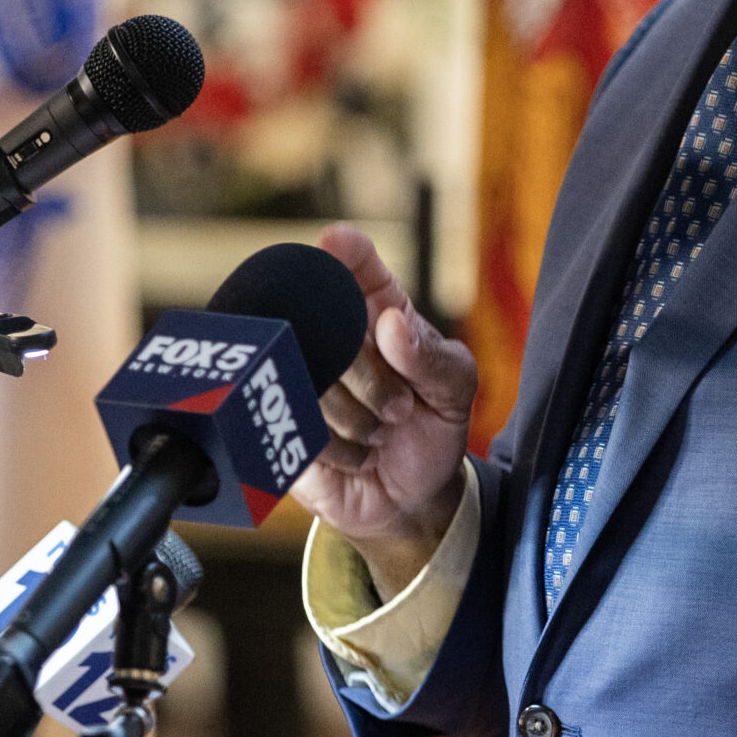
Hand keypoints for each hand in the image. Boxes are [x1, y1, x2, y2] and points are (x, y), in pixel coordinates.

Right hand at [290, 222, 476, 596]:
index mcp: (379, 314)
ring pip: (315, 384)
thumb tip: (391, 323)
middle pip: (333, 334)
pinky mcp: (281, 423)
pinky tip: (353, 455)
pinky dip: (336, 449)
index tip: (337, 239)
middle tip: (400, 411)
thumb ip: (433, 358)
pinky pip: (298, 425)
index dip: (347, 253)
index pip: (360, 271)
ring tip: (377, 436)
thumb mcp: (455, 391)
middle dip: (373, 379)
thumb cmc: (432, 427)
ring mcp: (303, 378)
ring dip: (358, 421)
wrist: (411, 496)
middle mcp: (334, 338)